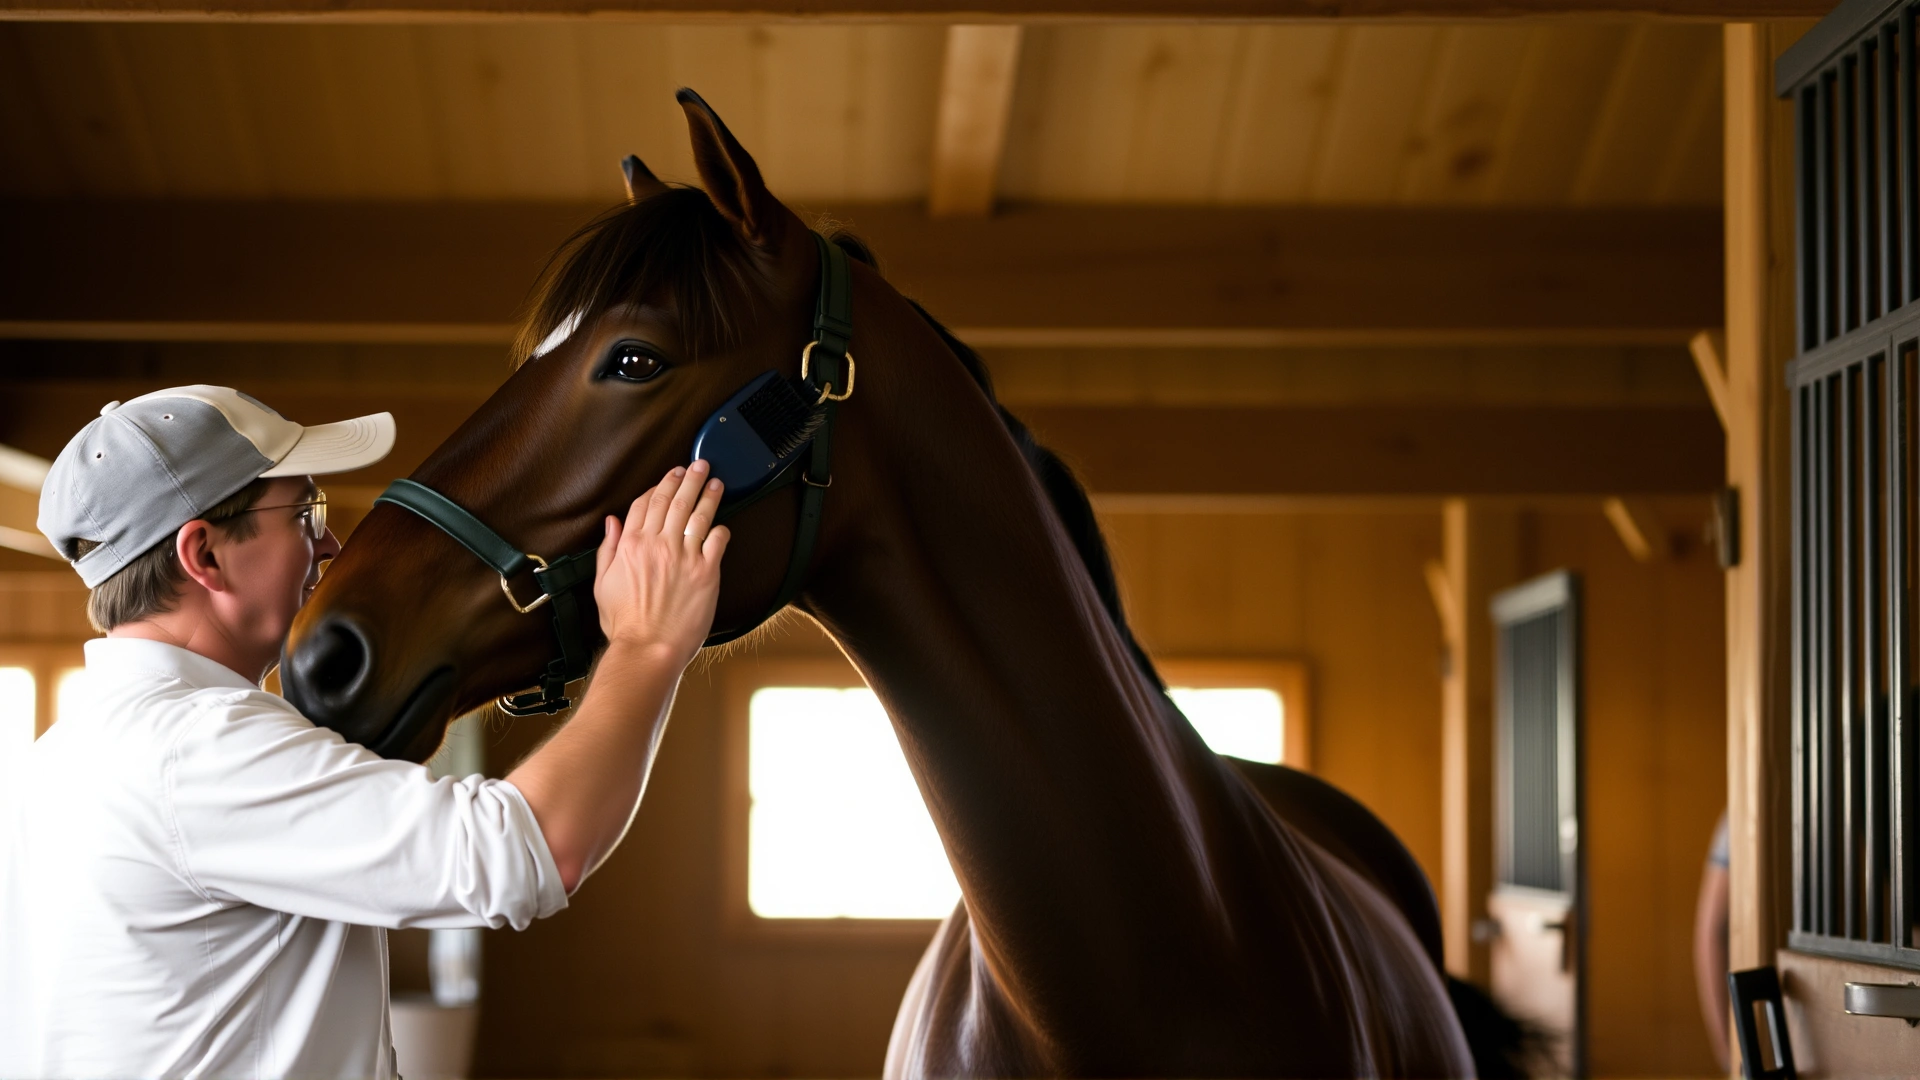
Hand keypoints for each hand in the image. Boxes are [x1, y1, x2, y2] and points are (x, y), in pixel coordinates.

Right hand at [593, 460, 729, 663]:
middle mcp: (658, 544)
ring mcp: (684, 556)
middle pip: (673, 501)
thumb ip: (608, 549)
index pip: (646, 503)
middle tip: (698, 465)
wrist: (648, 647)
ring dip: (708, 494)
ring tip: (715, 481)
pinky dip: (721, 528)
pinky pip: (717, 540)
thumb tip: (612, 522)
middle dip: (687, 479)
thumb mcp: (603, 583)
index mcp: (631, 545)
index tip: (670, 476)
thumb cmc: (625, 622)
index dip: (660, 485)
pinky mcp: (706, 572)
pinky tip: (723, 523)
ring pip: (698, 514)